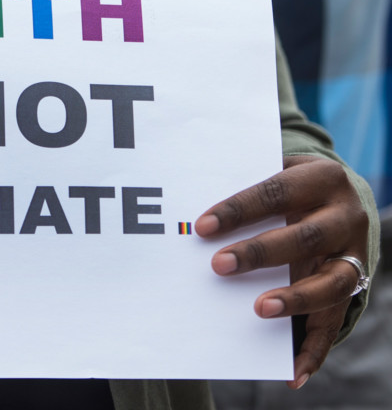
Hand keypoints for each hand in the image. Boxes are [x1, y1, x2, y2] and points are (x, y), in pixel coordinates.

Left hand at [196, 155, 368, 388]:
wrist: (342, 195)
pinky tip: (292, 373)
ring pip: (332, 282)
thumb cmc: (289, 185)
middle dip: (260, 253)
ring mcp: (355, 253)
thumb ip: (242, 184)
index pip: (275, 193)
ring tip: (258, 310)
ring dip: (295, 300)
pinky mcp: (355, 285)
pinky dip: (315, 350)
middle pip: (305, 237)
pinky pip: (335, 321)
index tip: (202, 227)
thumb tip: (189, 212)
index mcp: (321, 178)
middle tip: (219, 265)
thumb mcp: (274, 170)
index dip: (238, 209)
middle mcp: (345, 215)